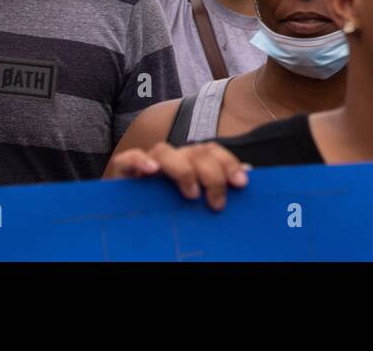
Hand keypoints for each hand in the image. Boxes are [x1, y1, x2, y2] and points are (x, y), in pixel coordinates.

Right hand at [107, 141, 248, 210]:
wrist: (125, 222)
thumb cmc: (166, 209)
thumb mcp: (196, 199)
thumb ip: (218, 184)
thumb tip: (249, 172)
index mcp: (190, 162)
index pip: (212, 151)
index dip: (229, 163)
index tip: (242, 183)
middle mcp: (171, 159)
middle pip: (195, 151)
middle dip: (212, 173)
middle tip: (217, 202)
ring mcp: (147, 163)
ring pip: (166, 150)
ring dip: (182, 169)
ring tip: (191, 194)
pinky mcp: (123, 171)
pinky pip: (130, 158)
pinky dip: (140, 161)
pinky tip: (151, 171)